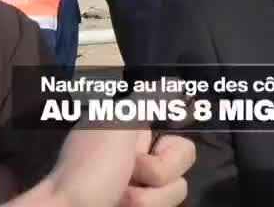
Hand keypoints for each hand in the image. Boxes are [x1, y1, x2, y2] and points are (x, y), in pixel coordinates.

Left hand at [5, 79, 195, 206]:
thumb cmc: (90, 169)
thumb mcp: (117, 126)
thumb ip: (149, 100)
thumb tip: (175, 79)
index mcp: (132, 127)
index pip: (173, 114)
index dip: (181, 120)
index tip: (179, 125)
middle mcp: (141, 152)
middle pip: (184, 152)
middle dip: (160, 167)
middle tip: (131, 170)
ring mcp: (144, 183)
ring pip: (179, 184)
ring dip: (151, 194)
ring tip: (121, 196)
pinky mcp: (147, 203)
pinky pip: (170, 202)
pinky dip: (148, 205)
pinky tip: (124, 205)